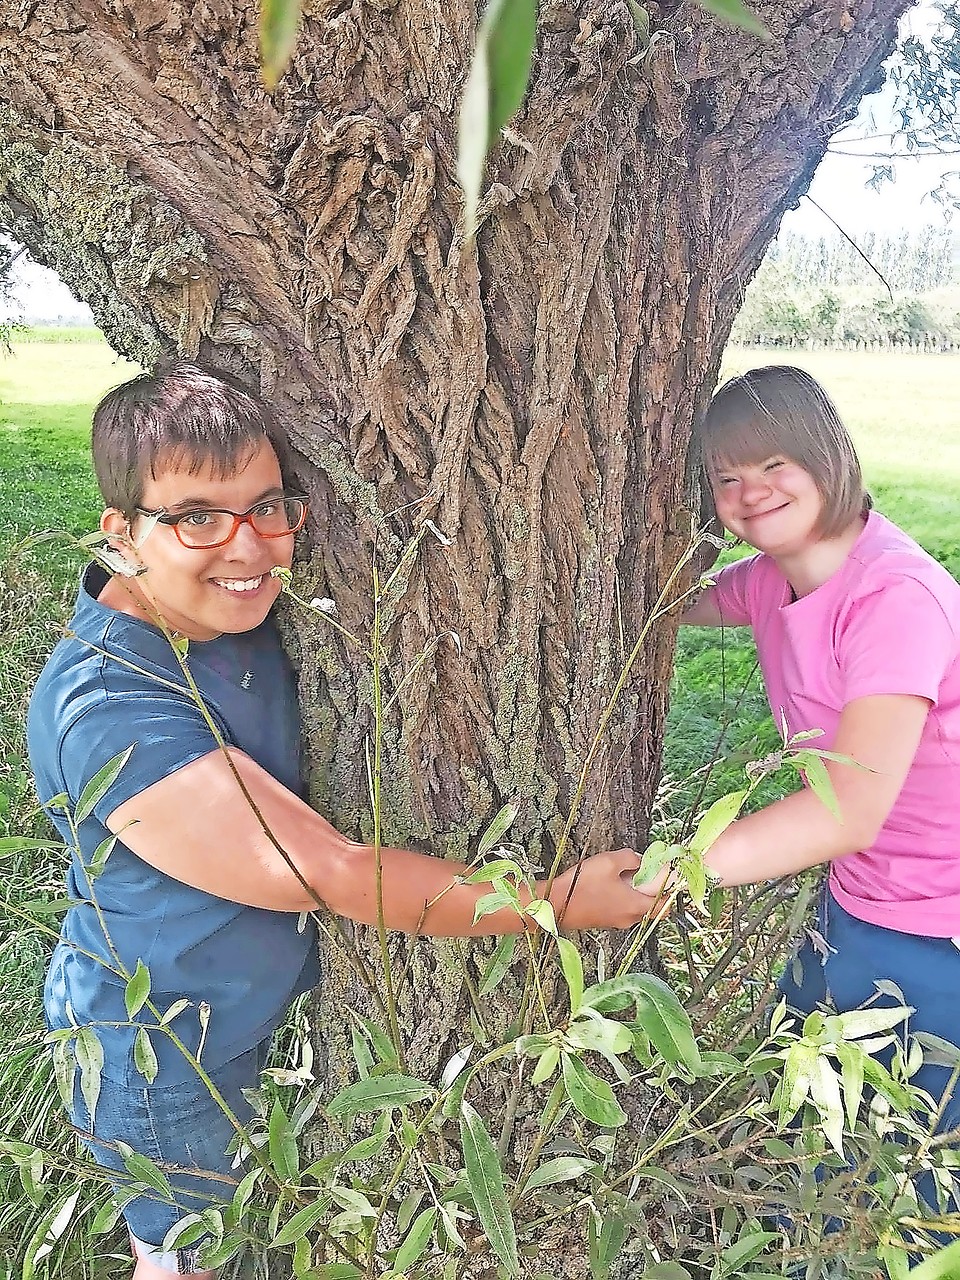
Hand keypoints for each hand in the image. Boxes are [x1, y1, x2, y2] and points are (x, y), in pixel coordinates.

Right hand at [545, 848, 660, 930]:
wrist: (555, 904)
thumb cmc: (582, 885)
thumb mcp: (609, 862)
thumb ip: (630, 858)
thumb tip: (639, 861)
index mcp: (636, 906)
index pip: (665, 906)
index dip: (669, 891)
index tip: (664, 876)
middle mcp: (629, 918)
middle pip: (651, 907)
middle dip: (650, 890)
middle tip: (642, 873)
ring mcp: (616, 922)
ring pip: (635, 908)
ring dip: (634, 894)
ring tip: (622, 876)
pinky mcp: (604, 921)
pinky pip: (621, 910)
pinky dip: (622, 898)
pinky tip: (609, 884)